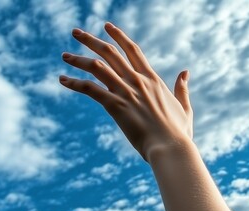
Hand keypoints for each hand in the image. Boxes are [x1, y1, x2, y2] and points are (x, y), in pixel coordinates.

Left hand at [60, 22, 192, 159]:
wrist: (170, 147)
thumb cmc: (178, 132)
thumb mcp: (184, 107)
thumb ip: (182, 88)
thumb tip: (185, 72)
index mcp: (153, 79)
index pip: (132, 50)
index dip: (118, 36)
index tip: (106, 26)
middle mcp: (137, 80)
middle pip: (110, 52)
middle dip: (91, 40)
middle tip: (75, 32)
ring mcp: (126, 91)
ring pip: (97, 66)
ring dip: (78, 59)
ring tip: (65, 56)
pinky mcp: (115, 105)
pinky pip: (90, 88)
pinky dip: (74, 83)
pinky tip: (62, 80)